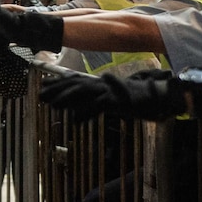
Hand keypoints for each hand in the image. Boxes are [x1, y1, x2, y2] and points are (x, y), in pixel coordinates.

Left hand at [40, 70, 186, 121]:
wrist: (162, 96)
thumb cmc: (140, 100)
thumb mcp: (115, 102)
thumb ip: (98, 103)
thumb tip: (78, 111)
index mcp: (102, 85)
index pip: (77, 81)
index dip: (60, 83)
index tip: (44, 86)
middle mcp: (104, 86)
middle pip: (76, 85)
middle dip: (57, 90)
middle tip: (40, 95)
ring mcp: (110, 92)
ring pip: (84, 93)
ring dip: (67, 98)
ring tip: (52, 104)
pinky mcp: (118, 102)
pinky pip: (100, 107)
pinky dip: (87, 113)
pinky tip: (76, 121)